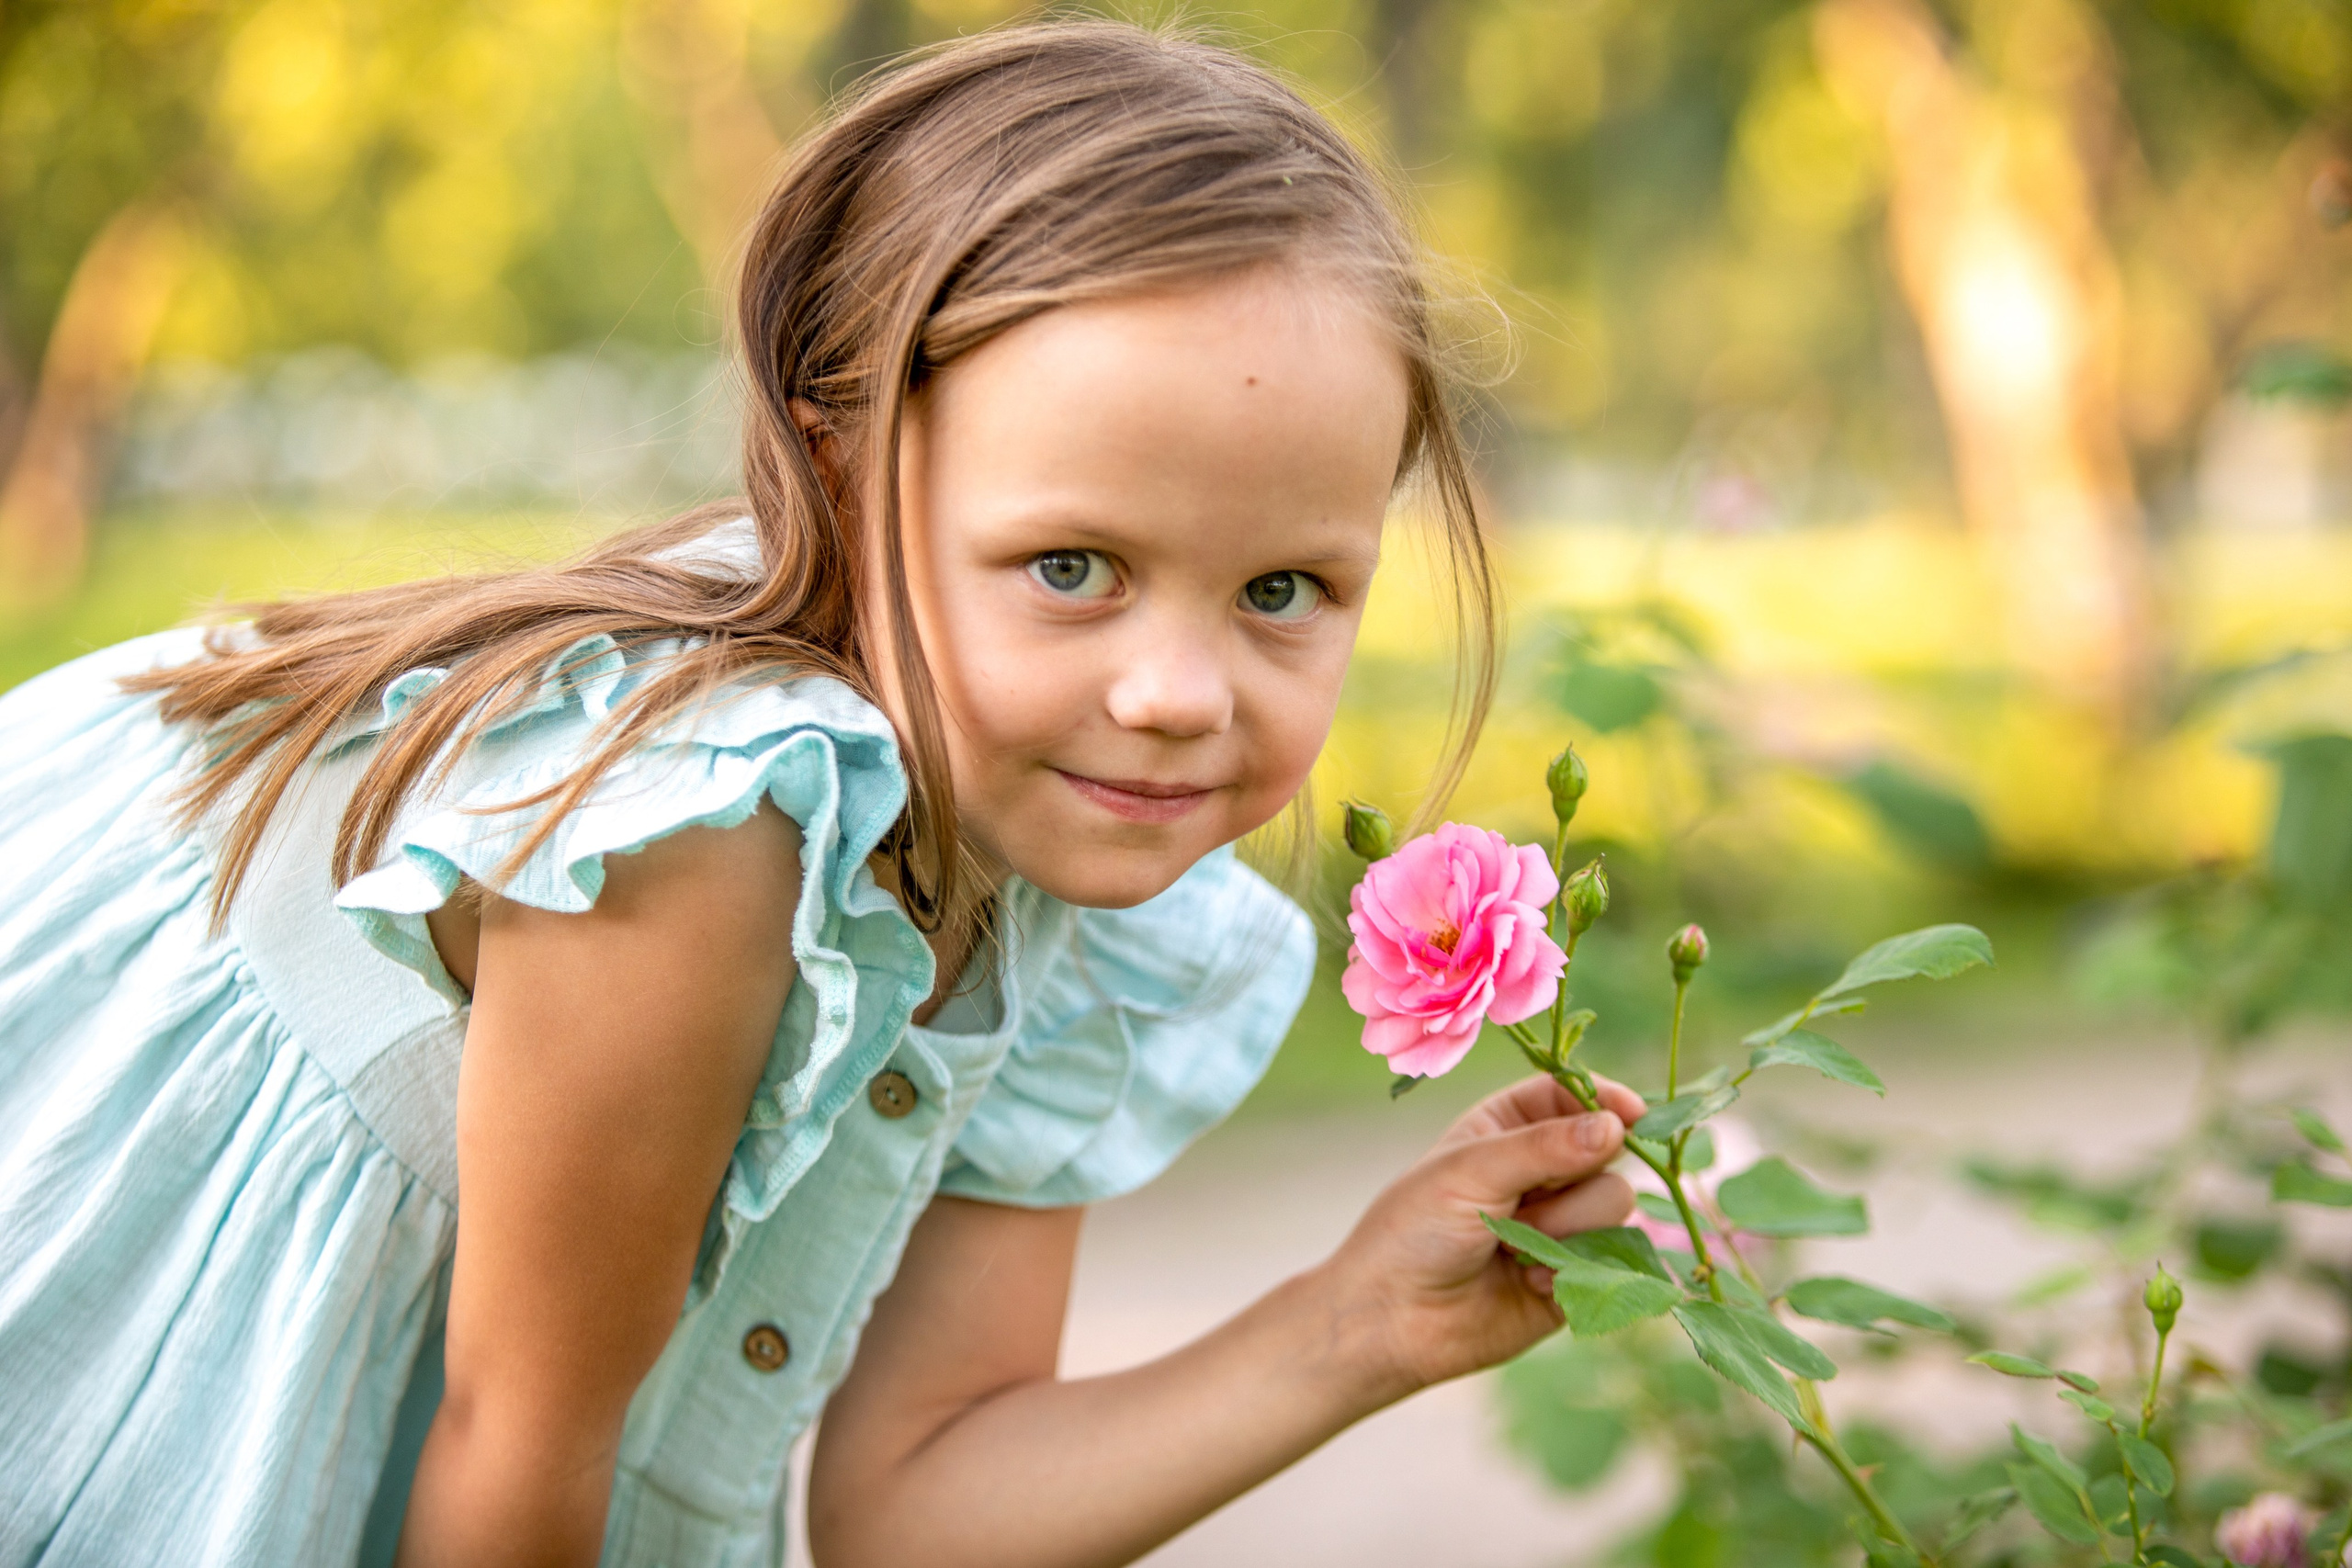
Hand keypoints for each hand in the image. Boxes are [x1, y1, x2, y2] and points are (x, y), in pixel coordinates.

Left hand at [1312, 1073, 1644, 1401]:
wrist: (1393, 1319)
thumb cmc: (1414, 1230)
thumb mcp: (1470, 1171)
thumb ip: (1544, 1147)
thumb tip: (1617, 1126)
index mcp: (1505, 1127)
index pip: (1569, 1094)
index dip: (1604, 1099)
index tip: (1632, 1113)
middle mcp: (1541, 1170)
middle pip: (1605, 1148)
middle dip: (1574, 1174)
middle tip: (1523, 1201)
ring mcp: (1561, 1222)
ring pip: (1616, 1201)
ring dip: (1568, 1225)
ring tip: (1512, 1249)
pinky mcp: (1574, 1273)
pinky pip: (1612, 1257)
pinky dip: (1573, 1266)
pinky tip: (1530, 1282)